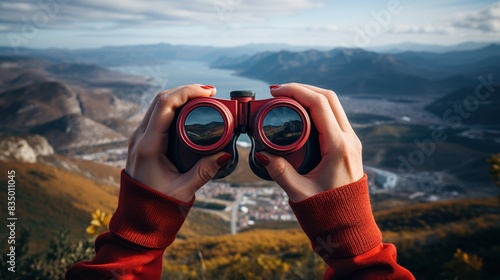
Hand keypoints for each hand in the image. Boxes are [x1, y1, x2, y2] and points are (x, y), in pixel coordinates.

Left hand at [125, 85, 229, 201]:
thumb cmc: (157, 205)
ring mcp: (138, 138)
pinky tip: (189, 109)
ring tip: (203, 98)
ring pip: (157, 105)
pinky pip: (157, 114)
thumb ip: (204, 172)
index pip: (166, 105)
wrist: (137, 217)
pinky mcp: (142, 141)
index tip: (209, 91)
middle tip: (211, 93)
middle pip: (161, 99)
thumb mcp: (184, 190)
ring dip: (179, 96)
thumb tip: (225, 154)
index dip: (188, 92)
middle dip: (186, 90)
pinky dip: (173, 106)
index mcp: (148, 146)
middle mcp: (140, 137)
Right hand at [259, 83, 363, 201]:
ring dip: (310, 96)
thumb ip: (280, 172)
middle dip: (303, 88)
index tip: (275, 91)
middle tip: (278, 92)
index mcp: (339, 147)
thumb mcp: (299, 193)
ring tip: (286, 99)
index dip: (296, 91)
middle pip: (329, 97)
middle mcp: (349, 139)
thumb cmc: (328, 212)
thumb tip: (262, 154)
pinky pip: (334, 116)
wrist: (349, 225)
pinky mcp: (349, 145)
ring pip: (333, 105)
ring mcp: (351, 141)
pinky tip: (300, 114)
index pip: (319, 104)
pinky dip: (317, 108)